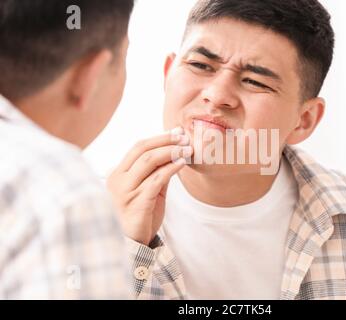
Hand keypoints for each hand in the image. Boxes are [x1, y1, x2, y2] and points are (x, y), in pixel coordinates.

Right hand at [107, 127, 191, 244]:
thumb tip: (175, 153)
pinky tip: (182, 164)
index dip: (159, 138)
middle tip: (184, 137)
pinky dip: (171, 169)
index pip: (137, 148)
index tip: (177, 132)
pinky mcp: (137, 202)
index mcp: (117, 173)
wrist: (132, 243)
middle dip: (165, 141)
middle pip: (142, 150)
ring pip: (149, 162)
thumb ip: (157, 173)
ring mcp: (125, 191)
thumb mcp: (149, 190)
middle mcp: (117, 179)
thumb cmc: (141, 215)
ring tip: (188, 149)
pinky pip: (156, 180)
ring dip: (171, 152)